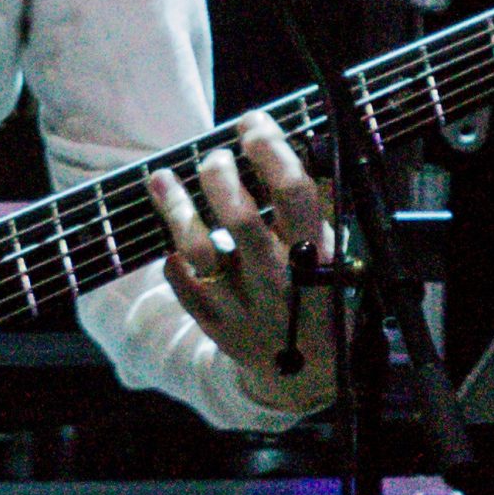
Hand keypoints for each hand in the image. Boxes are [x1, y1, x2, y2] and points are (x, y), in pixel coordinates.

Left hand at [147, 111, 337, 414]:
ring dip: (176, 208)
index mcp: (314, 255)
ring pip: (199, 250)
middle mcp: (278, 280)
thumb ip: (312, 206)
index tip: (253, 123)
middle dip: (220, 176)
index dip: (270, 148)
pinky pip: (182, 284)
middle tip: (214, 157)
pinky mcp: (215, 324)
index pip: (294, 192)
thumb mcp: (331, 251)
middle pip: (240, 218)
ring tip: (162, 178)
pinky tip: (171, 239)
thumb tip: (293, 142)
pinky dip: (173, 259)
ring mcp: (243, 305)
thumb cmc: (317, 294)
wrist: (306, 372)